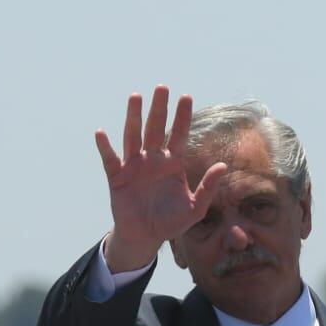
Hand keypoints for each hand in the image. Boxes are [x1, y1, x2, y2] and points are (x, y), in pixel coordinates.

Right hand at [95, 85, 227, 270]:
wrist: (145, 238)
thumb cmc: (170, 223)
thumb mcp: (194, 208)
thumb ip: (208, 187)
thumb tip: (223, 166)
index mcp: (172, 164)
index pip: (179, 135)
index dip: (182, 117)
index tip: (186, 97)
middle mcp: (153, 159)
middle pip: (156, 129)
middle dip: (159, 108)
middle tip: (162, 87)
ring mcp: (134, 166)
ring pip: (133, 136)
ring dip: (134, 117)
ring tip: (136, 97)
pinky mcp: (117, 177)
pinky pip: (110, 159)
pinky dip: (105, 147)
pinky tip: (102, 133)